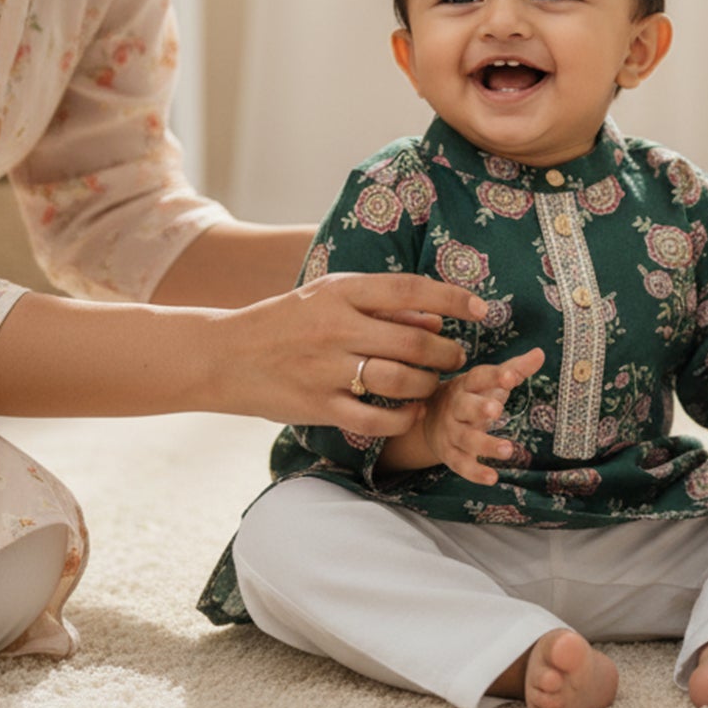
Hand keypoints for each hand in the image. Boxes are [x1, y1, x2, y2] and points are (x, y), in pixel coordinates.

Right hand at [224, 271, 486, 436]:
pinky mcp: (319, 406)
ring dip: (428, 384)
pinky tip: (410, 412)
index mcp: (340, 290)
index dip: (453, 298)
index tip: (481, 308)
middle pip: (414, 340)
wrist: (226, 356)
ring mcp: (327, 368)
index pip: (409, 289)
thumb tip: (435, 316)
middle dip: (448, 351)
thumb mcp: (327, 296)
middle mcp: (336, 326)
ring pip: (401, 379)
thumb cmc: (286, 321)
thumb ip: (379, 303)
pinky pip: (376, 418)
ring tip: (433, 383)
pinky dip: (402, 417)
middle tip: (457, 356)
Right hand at [417, 347, 546, 484]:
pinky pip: (461, 464)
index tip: (511, 377)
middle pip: (464, 406)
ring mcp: (451, 432)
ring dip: (485, 444)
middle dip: (479, 407)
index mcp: (466, 385)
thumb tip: (540, 353)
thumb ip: (514, 369)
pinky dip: (475, 472)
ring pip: (465, 438)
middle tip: (497, 410)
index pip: (478, 377)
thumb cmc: (471, 396)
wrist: (430, 421)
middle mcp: (455, 407)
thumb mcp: (489, 382)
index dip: (494, 376)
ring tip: (509, 449)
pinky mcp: (451, 454)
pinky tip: (493, 478)